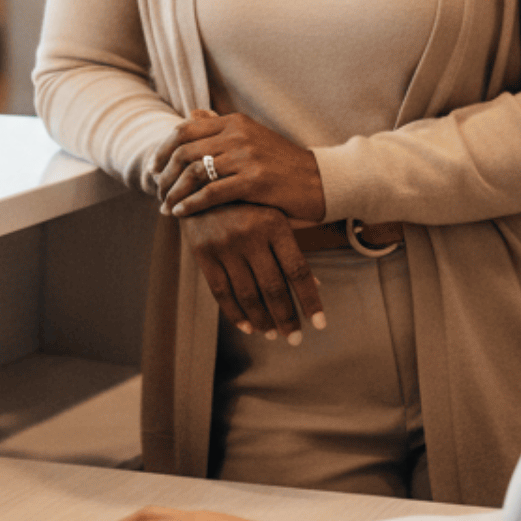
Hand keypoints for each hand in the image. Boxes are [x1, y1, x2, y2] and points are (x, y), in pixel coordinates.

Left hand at [151, 111, 326, 223]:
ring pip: (194, 173)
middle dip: (164, 174)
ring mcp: (247, 157)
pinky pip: (212, 193)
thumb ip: (221, 127)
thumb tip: (192, 113)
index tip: (154, 168)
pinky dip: (191, 204)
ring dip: (174, 192)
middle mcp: (238, 135)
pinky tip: (182, 213)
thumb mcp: (252, 137)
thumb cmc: (283, 163)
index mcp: (234, 122)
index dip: (163, 150)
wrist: (322, 181)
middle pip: (184, 151)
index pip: (184, 130)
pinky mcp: (255, 182)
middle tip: (157, 192)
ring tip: (166, 206)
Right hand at [179, 204, 325, 341]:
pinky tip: (248, 326)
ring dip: (262, 320)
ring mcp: (224, 244)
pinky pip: (221, 292)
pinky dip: (235, 313)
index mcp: (274, 223)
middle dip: (286, 318)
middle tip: (294, 338)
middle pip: (273, 287)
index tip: (319, 324)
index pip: (298, 270)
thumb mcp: (273, 215)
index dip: (310, 300)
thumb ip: (291, 249)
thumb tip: (316, 285)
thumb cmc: (247, 202)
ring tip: (272, 334)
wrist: (200, 181)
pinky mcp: (203, 253)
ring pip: (247, 294)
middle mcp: (249, 234)